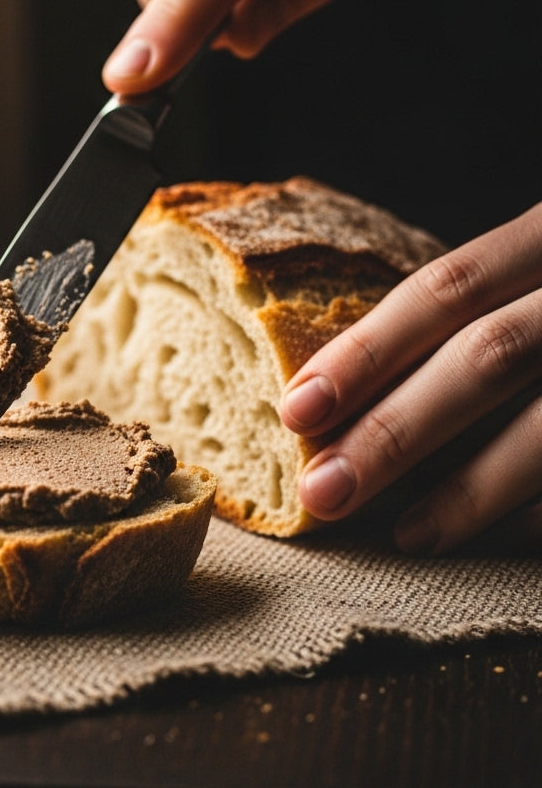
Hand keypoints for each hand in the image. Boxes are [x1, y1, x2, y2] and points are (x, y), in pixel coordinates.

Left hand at [278, 203, 541, 553]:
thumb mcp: (540, 274)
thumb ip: (479, 312)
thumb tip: (349, 393)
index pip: (444, 289)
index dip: (366, 351)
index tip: (295, 410)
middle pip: (486, 358)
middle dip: (396, 432)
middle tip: (322, 493)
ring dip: (471, 491)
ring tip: (404, 533)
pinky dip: (541, 510)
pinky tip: (504, 539)